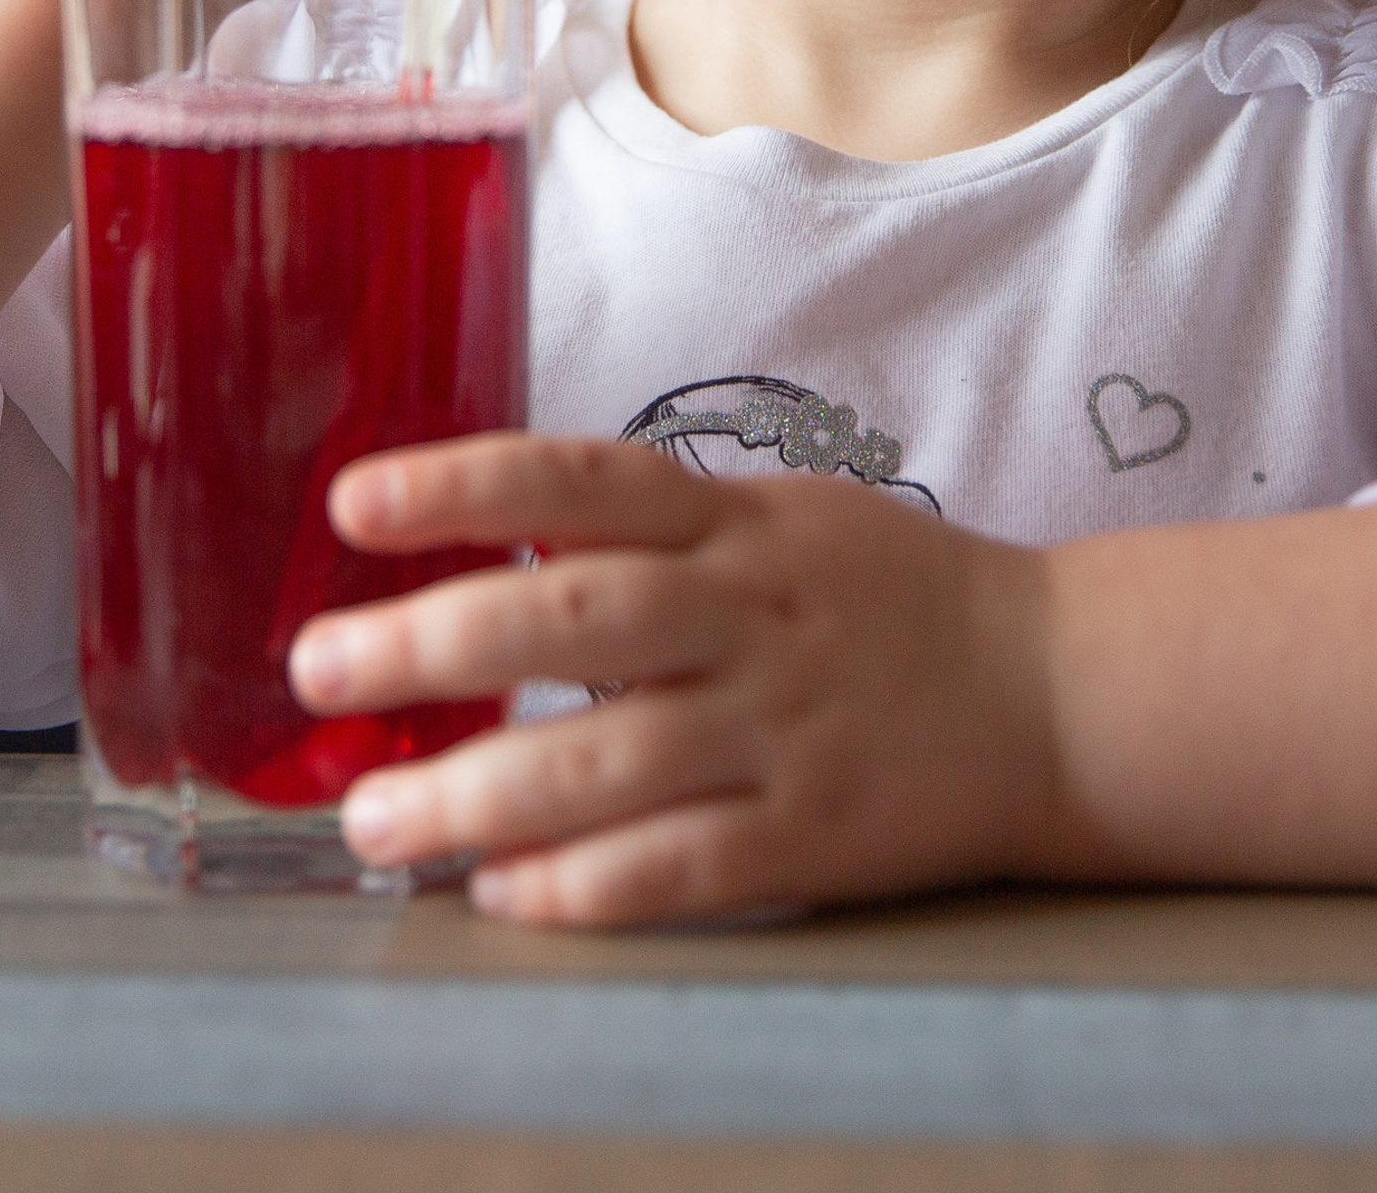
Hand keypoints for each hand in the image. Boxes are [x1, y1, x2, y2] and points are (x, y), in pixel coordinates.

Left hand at [286, 436, 1062, 925]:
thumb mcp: (786, 523)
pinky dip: (585, 883)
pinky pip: (680, 862)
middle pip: (577, 617)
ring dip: (475, 794)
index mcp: (742, 524)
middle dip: (433, 640)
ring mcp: (784, 725)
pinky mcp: (812, 832)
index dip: (468, 486)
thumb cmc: (897, 599)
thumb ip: (659, 535)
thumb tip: (494, 550)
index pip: (587, 483)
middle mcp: (752, 613)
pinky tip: (504, 894)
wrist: (1058, 688)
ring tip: (375, 821)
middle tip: (318, 667)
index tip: (354, 503)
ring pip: (608, 760)